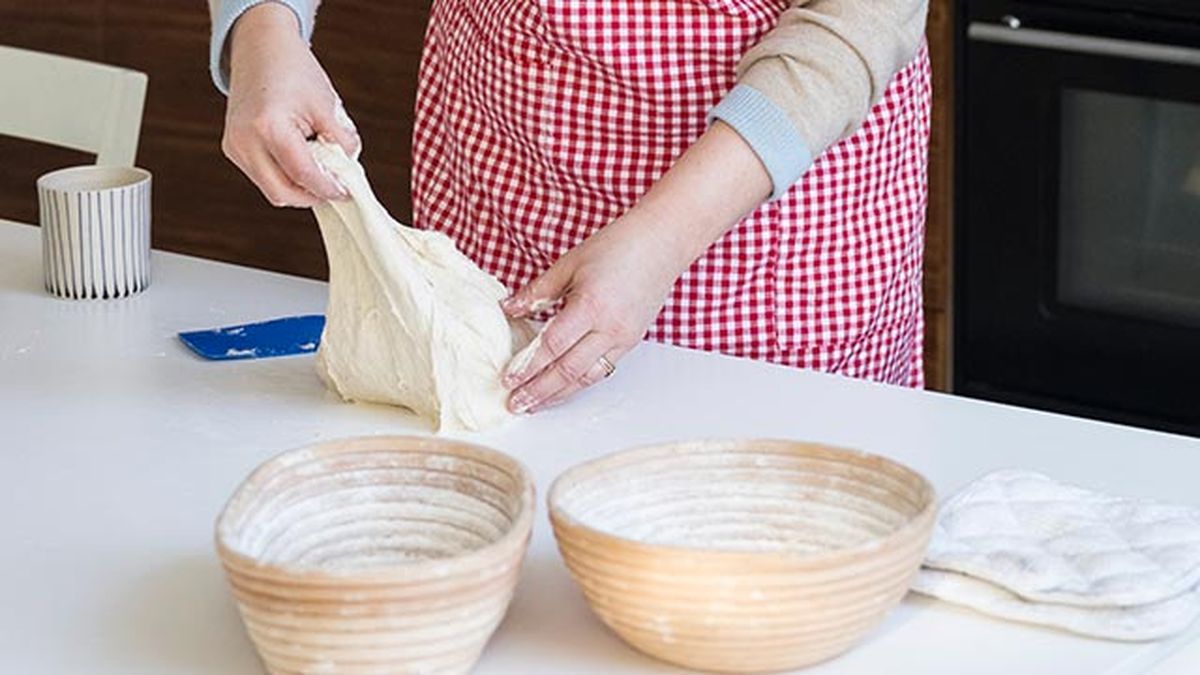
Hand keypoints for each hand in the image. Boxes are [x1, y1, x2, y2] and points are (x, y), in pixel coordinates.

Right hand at [221, 3, 359, 206]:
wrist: (260, 46)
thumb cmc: (292, 70)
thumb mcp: (326, 105)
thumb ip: (340, 142)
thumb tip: (349, 172)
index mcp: (268, 127)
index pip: (303, 175)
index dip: (328, 188)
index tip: (347, 191)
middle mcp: (244, 141)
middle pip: (282, 194)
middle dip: (311, 196)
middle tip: (335, 188)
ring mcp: (234, 146)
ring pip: (271, 189)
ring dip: (298, 188)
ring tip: (320, 170)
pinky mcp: (233, 148)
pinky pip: (262, 177)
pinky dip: (285, 177)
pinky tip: (301, 161)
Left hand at [499, 121, 771, 413]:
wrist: (662, 244)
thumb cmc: (617, 246)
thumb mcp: (569, 263)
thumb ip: (538, 291)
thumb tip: (508, 309)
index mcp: (591, 306)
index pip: (552, 346)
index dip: (528, 365)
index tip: (508, 379)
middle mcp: (609, 328)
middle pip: (568, 370)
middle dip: (539, 391)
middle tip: (515, 404)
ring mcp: (624, 338)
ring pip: (586, 378)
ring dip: (558, 395)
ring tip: (535, 406)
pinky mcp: (632, 342)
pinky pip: (602, 370)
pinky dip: (579, 383)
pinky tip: (563, 389)